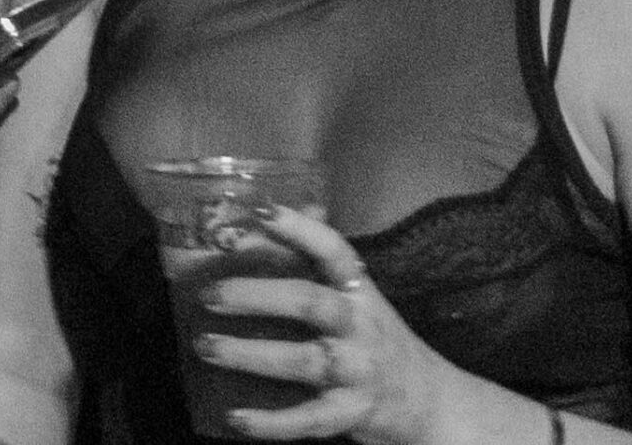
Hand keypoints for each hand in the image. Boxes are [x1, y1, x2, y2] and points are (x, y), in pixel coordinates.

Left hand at [196, 207, 449, 440]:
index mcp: (360, 290)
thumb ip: (329, 264)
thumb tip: (301, 211)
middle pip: (309, 303)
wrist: (425, 398)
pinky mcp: (349, 414)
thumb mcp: (361, 297)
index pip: (333, 250)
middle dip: (257, 296)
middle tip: (209, 294)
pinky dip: (270, 421)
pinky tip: (235, 417)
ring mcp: (357, 370)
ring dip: (250, 353)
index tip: (260, 210)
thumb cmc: (378, 338)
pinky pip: (307, 419)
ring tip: (206, 346)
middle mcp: (360, 324)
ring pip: (302, 360)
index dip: (299, 229)